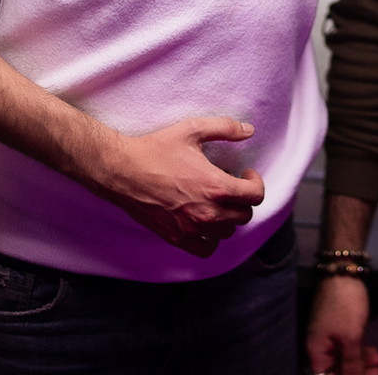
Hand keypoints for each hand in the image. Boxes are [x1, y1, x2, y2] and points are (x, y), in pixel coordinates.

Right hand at [93, 116, 265, 257]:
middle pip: (244, 215)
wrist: (122, 171)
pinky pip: (207, 249)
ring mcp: (193, 229)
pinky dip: (212, 239)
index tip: (245, 174)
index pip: (255, 195)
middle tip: (228, 185)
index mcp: (217, 187)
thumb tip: (249, 130)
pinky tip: (204, 222)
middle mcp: (209, 212)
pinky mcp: (177, 238)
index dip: (255, 182)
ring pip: (228, 232)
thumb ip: (225, 128)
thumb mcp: (192, 129)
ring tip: (214, 200)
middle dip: (241, 199)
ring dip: (228, 217)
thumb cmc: (156, 149)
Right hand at [306, 275, 377, 374]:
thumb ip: (352, 364)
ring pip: (346, 360)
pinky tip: (375, 353)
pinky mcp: (341, 330)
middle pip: (338, 370)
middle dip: (358, 373)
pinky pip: (349, 348)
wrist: (343, 273)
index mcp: (317, 352)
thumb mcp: (350, 338)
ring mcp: (331, 338)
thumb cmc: (344, 307)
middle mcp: (321, 349)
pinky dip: (361, 353)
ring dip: (363, 364)